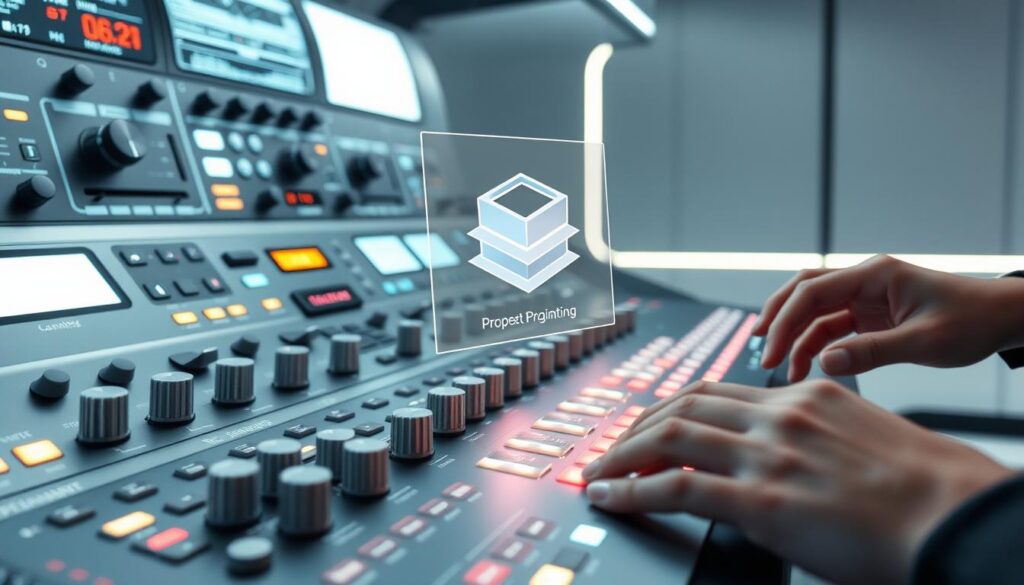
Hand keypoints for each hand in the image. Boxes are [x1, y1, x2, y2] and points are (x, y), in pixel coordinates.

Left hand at [581, 380, 1010, 584]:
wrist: (955, 516)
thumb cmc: (924, 489)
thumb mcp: (863, 437)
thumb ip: (816, 434)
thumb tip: (787, 453)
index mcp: (804, 397)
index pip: (717, 391)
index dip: (672, 408)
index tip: (651, 425)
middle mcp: (779, 415)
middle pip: (684, 404)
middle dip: (638, 427)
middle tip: (614, 448)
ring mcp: (767, 454)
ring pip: (670, 437)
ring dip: (623, 455)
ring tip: (599, 473)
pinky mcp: (761, 500)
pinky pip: (677, 487)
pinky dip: (633, 490)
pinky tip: (611, 497)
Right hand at [753, 254, 1023, 381]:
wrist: (1002, 318)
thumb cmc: (972, 322)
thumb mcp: (925, 341)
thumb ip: (873, 352)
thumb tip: (825, 363)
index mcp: (874, 275)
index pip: (813, 291)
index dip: (786, 321)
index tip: (771, 352)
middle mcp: (864, 280)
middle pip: (803, 292)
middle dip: (778, 321)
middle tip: (763, 353)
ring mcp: (865, 297)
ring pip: (814, 311)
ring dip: (796, 336)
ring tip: (784, 369)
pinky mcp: (870, 315)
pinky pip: (832, 326)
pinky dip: (817, 345)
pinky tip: (809, 367)